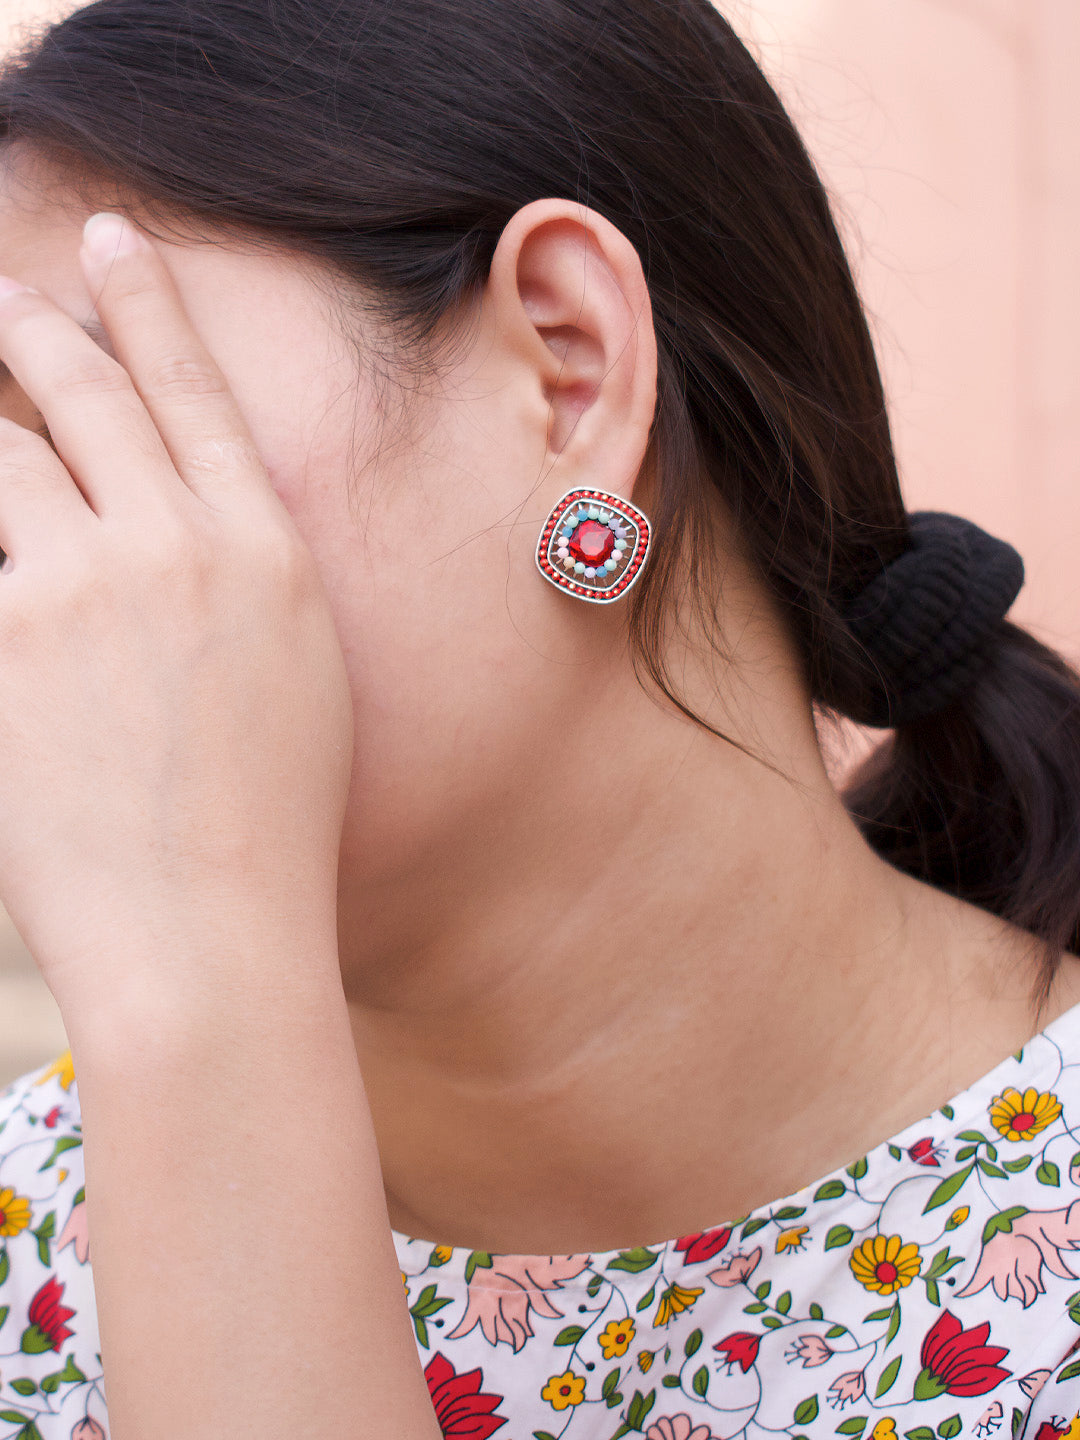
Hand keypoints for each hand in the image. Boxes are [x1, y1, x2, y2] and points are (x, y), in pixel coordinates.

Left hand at [0, 214, 353, 1016]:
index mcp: (265, 550)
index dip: (148, 305)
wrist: (211, 933)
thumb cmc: (270, 825)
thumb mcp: (296, 677)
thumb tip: (177, 520)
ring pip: (3, 450)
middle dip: (33, 325)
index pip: (193, 389)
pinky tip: (3, 558)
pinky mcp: (6, 639)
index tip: (114, 245)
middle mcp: (178, 544)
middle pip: (82, 389)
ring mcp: (85, 586)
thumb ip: (243, 580)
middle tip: (7, 297)